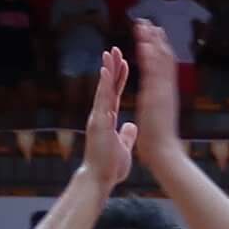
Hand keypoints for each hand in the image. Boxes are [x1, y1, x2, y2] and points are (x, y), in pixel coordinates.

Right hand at [79, 46, 138, 188]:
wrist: (99, 179)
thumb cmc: (109, 165)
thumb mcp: (122, 146)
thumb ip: (125, 134)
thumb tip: (130, 126)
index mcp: (108, 119)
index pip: (115, 94)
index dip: (119, 78)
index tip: (124, 62)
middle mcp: (101, 115)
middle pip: (107, 87)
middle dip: (112, 68)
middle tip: (115, 49)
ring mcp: (98, 118)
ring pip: (103, 90)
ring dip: (107, 71)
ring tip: (109, 53)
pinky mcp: (99, 123)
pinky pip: (102, 101)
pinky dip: (104, 87)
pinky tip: (106, 72)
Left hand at [125, 21, 180, 158]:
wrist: (164, 152)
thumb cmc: (159, 140)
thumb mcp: (157, 118)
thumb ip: (156, 106)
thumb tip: (156, 103)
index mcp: (164, 94)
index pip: (162, 67)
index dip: (158, 50)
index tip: (153, 35)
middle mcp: (166, 90)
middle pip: (164, 59)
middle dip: (156, 40)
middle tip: (149, 22)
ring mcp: (163, 92)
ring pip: (160, 62)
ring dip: (152, 43)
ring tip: (145, 26)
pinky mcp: (156, 97)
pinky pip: (153, 74)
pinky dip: (150, 58)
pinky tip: (144, 44)